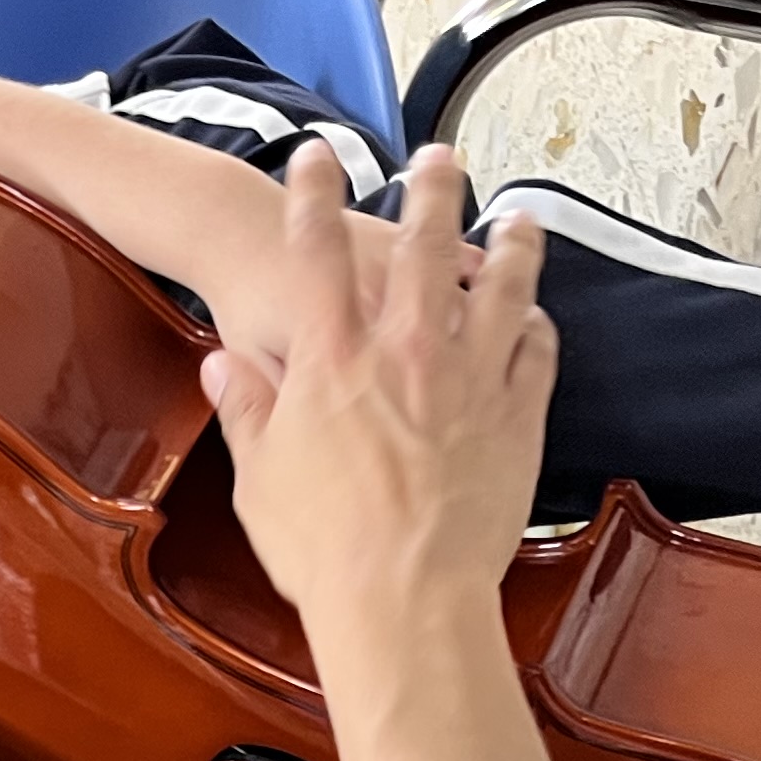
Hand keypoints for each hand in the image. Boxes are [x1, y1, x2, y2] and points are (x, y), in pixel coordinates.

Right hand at [202, 143, 553, 630]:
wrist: (404, 602)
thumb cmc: (324, 551)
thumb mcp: (259, 478)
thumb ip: (246, 410)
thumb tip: (222, 367)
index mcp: (332, 360)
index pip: (314, 251)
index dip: (311, 195)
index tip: (314, 160)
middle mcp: (406, 352)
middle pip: (422, 243)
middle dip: (432, 190)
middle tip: (440, 157)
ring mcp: (470, 379)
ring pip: (501, 285)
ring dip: (512, 244)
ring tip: (520, 218)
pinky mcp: (516, 417)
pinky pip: (537, 351)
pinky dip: (538, 326)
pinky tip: (537, 316)